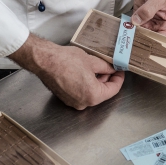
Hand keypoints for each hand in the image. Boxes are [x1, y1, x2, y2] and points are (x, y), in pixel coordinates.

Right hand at [8, 34, 124, 109]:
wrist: (45, 61)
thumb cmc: (66, 61)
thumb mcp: (92, 61)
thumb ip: (106, 68)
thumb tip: (113, 69)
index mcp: (93, 95)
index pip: (113, 90)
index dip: (119, 79)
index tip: (120, 72)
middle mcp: (84, 103)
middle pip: (102, 92)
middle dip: (108, 79)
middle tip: (111, 68)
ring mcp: (74, 102)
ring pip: (92, 93)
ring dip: (97, 81)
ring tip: (99, 68)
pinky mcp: (66, 98)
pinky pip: (82, 93)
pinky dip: (87, 84)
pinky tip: (87, 73)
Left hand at [131, 0, 165, 37]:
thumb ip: (147, 10)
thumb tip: (137, 20)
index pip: (163, 39)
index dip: (153, 40)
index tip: (143, 39)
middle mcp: (160, 27)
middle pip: (150, 39)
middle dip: (141, 38)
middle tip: (132, 36)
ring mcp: (149, 25)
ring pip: (140, 34)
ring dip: (133, 33)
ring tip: (128, 31)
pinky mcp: (140, 21)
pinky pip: (133, 27)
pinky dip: (129, 27)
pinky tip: (125, 26)